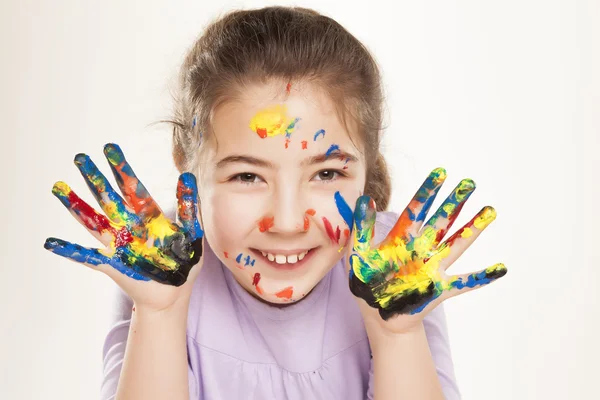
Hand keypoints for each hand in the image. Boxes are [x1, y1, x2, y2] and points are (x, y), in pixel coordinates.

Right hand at [44, 143, 203, 311]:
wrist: (176, 293)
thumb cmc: (186, 261)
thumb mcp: (193, 232)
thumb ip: (189, 206)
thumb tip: (187, 174)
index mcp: (148, 216)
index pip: (132, 186)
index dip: (121, 168)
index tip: (109, 147)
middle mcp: (129, 226)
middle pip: (108, 197)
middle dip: (95, 178)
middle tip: (79, 157)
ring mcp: (118, 244)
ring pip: (93, 221)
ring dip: (76, 205)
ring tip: (58, 187)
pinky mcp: (112, 264)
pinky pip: (87, 256)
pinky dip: (70, 250)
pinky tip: (51, 242)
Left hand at [348, 167, 506, 334]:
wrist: (375, 313)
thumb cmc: (365, 281)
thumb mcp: (357, 252)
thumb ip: (361, 227)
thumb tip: (365, 198)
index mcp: (401, 238)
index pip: (416, 210)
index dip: (428, 192)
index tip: (441, 172)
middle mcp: (421, 249)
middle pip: (441, 221)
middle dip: (454, 202)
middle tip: (469, 183)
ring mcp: (432, 268)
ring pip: (456, 244)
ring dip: (472, 229)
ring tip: (490, 211)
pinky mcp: (438, 289)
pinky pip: (464, 283)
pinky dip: (482, 277)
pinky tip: (501, 269)